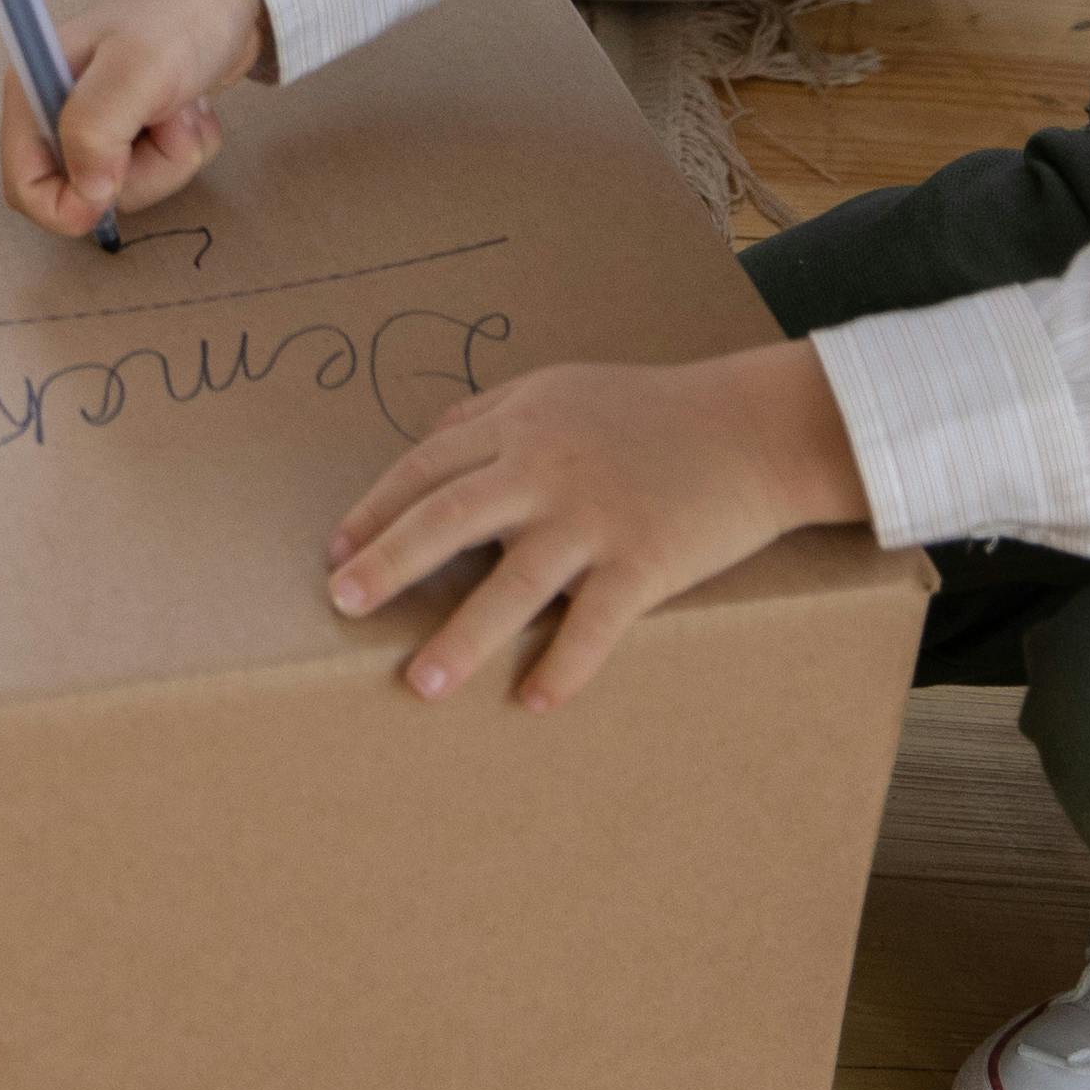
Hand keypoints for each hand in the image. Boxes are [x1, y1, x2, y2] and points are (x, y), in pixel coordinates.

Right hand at [0, 0, 267, 237]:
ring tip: (180, 108)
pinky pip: (156, 171)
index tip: (110, 197)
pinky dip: (183, 149)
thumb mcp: (135, 70)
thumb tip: (86, 196)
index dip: (62, 205)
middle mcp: (60, 111)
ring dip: (168, 157)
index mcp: (35, 92)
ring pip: (126, 187)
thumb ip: (96, 132)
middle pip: (82, 193)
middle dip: (137, 172)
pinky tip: (188, 107)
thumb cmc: (179, 18)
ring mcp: (101, 122)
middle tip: (163, 124)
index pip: (23, 184)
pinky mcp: (137, 127)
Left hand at [324, 344, 868, 713]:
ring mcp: (595, 519)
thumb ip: (491, 413)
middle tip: (342, 604)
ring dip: (462, 638)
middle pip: (448, 518)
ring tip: (420, 684)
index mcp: (519, 427)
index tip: (334, 553)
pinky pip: (594, 626)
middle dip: (387, 563)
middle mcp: (546, 471)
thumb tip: (431, 438)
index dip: (375, 510)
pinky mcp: (646, 562)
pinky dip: (563, 667)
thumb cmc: (652, 409)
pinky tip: (532, 701)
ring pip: (513, 584)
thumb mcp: (560, 388)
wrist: (754, 428)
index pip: (426, 468)